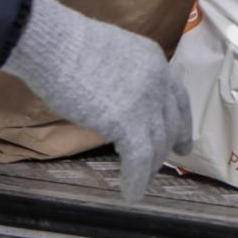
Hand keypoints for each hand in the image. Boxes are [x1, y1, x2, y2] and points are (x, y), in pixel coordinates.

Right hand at [1, 0, 193, 203]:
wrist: (55, 44)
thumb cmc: (67, 45)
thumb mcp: (109, 54)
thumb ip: (122, 75)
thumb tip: (116, 97)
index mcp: (154, 60)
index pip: (176, 97)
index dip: (180, 121)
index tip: (183, 140)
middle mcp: (158, 80)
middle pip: (170, 122)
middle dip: (168, 146)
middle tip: (164, 164)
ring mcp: (146, 102)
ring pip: (157, 144)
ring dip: (150, 167)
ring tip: (140, 183)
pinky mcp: (128, 123)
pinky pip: (140, 160)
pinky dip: (136, 180)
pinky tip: (130, 194)